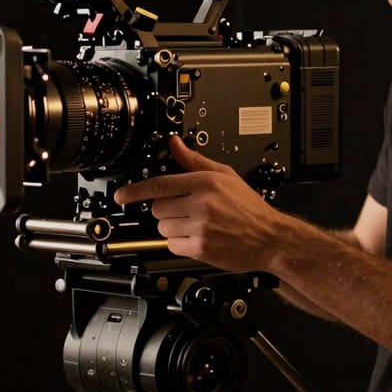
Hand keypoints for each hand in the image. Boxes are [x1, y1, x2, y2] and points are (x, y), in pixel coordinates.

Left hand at [113, 135, 281, 270]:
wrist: (270, 237)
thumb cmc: (249, 207)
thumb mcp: (224, 175)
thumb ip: (195, 160)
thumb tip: (175, 144)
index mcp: (205, 182)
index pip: (160, 184)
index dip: (135, 191)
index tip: (121, 195)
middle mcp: (201, 203)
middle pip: (158, 208)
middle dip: (167, 210)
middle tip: (186, 210)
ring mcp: (200, 226)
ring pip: (163, 227)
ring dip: (173, 227)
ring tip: (195, 224)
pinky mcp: (200, 247)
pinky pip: (172, 245)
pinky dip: (180, 244)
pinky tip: (198, 237)